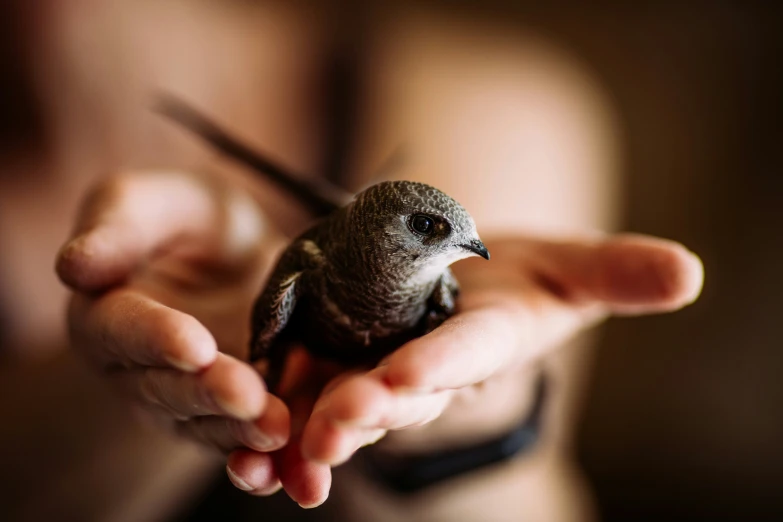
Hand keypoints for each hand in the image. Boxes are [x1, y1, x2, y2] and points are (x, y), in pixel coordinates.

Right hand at [56, 170, 306, 498]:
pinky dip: (266, 461)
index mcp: (107, 315)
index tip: (192, 342)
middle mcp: (139, 371)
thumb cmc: (192, 221)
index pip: (122, 330)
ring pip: (207, 425)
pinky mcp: (233, 416)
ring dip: (239, 432)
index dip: (155, 337)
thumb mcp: (161, 203)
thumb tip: (75, 266)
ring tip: (275, 427)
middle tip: (246, 393)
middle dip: (207, 393)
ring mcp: (187, 401)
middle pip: (167, 388)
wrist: (243, 259)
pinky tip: (292, 469)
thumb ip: (119, 225)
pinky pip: (244, 445)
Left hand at [235, 233, 702, 503]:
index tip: (410, 378)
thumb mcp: (567, 266)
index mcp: (482, 337)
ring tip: (274, 458)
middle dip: (366, 410)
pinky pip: (300, 390)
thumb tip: (690, 271)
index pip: (465, 353)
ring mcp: (377, 367)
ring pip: (341, 402)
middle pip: (395, 389)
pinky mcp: (333, 358)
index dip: (442, 366)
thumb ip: (615, 272)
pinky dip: (271, 417)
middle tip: (332, 427)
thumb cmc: (519, 280)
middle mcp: (428, 363)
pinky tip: (241, 444)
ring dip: (308, 432)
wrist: (456, 289)